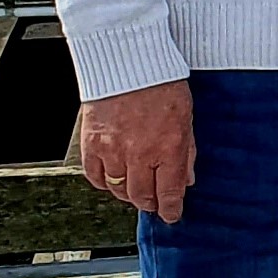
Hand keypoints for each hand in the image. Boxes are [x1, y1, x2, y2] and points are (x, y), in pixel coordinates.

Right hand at [79, 80, 195, 224]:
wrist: (127, 61)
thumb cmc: (160, 83)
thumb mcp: (185, 117)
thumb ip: (186, 151)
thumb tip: (186, 179)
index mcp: (168, 148)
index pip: (169, 193)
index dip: (170, 210)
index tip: (171, 216)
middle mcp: (140, 154)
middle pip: (142, 196)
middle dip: (149, 203)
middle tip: (152, 202)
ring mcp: (113, 150)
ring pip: (118, 189)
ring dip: (127, 193)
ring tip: (133, 188)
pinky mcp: (92, 144)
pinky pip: (95, 176)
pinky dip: (104, 182)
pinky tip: (112, 178)